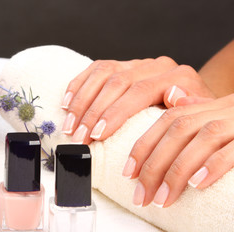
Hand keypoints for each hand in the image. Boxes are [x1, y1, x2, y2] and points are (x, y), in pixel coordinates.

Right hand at [61, 57, 214, 143]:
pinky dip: (78, 86)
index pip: (139, 91)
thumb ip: (188, 108)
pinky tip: (67, 103)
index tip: (97, 135)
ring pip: (102, 74)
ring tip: (69, 126)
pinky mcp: (120, 65)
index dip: (115, 113)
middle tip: (78, 137)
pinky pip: (94, 69)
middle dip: (92, 112)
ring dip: (81, 101)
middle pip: (116, 83)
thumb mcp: (195, 119)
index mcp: (177, 76)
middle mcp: (155, 65)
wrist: (189, 104)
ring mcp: (136, 63)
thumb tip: (173, 96)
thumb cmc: (187, 120)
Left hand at [126, 88, 233, 207]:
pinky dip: (214, 165)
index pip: (165, 121)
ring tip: (162, 199)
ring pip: (202, 137)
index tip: (127, 173)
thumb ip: (196, 110)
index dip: (143, 145)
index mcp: (205, 106)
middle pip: (177, 129)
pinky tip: (197, 185)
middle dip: (153, 164)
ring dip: (176, 170)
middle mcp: (220, 109)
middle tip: (140, 196)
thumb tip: (172, 98)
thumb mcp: (220, 114)